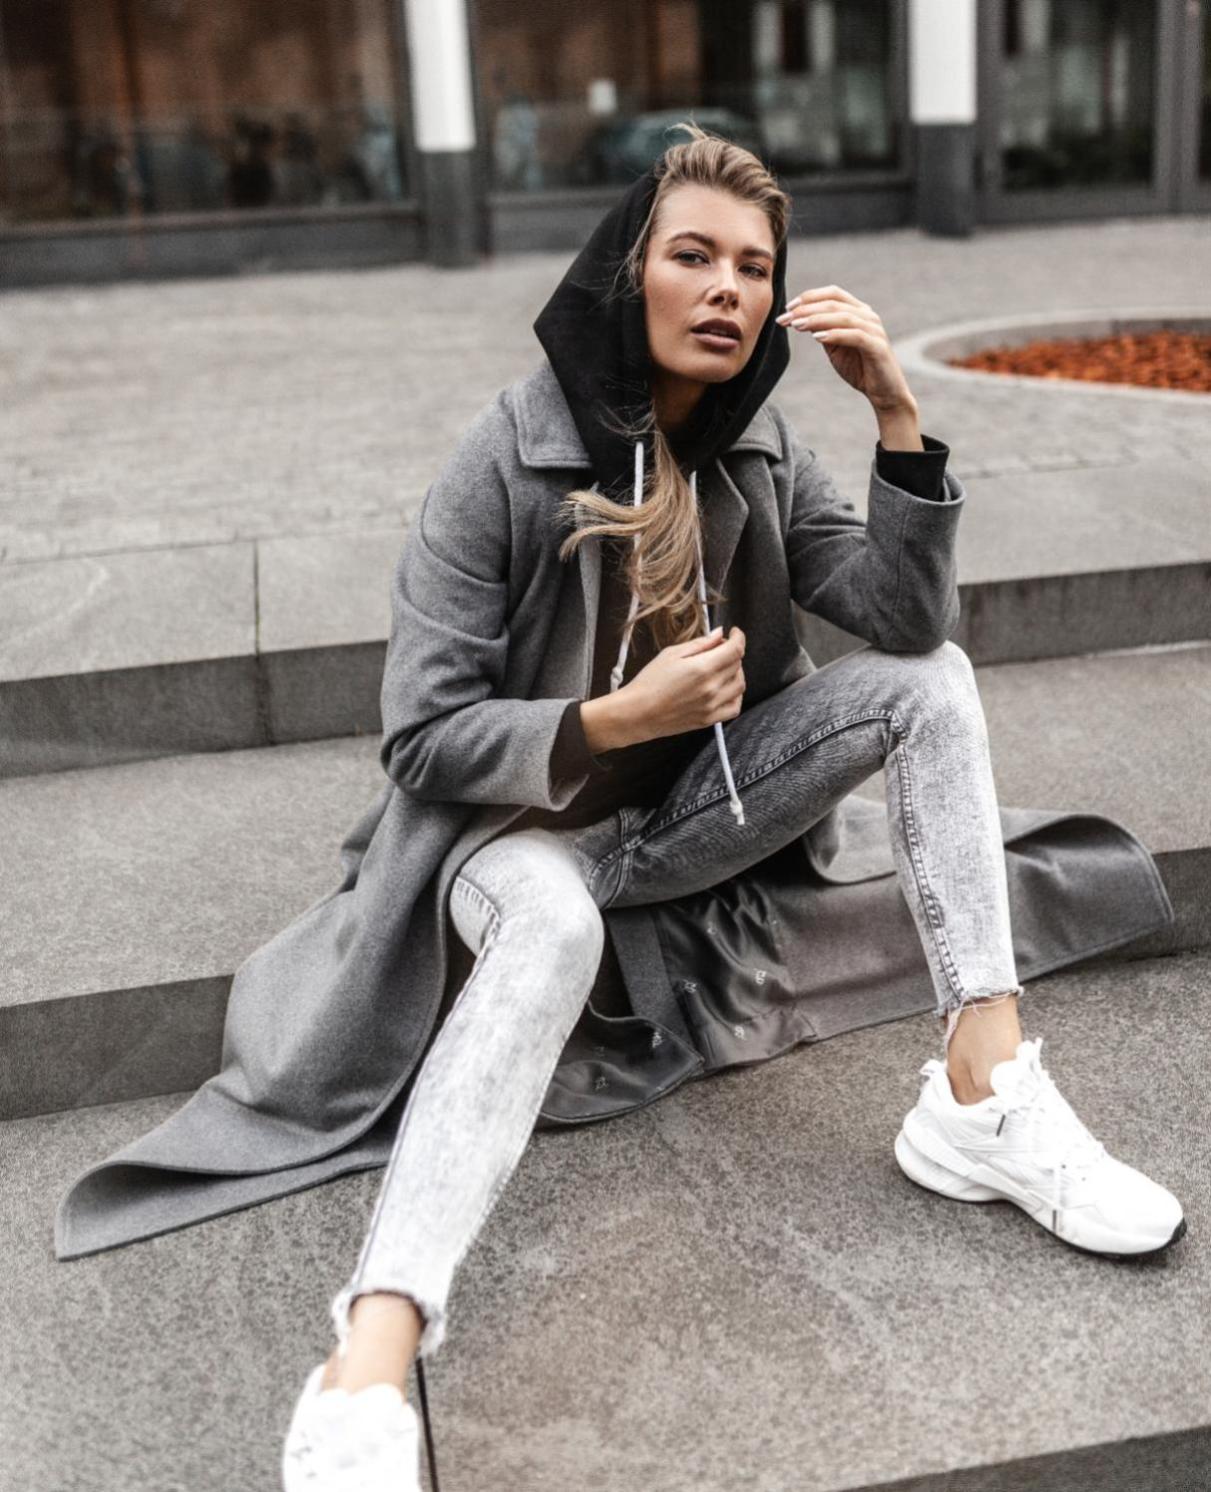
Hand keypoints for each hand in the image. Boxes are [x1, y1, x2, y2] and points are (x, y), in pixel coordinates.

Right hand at [624, 626, 746, 741]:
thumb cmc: (649, 682)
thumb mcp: (671, 654)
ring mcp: (712, 706)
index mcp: (703, 668)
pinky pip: (734, 707)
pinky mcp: (709, 719)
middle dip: (732, 652)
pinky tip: (725, 689)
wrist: (637, 713)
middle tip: (718, 649)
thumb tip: (719, 634)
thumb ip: (700, 643)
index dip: (738, 637)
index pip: (735, 649)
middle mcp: (712, 688)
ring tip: (721, 668)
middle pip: (738, 664)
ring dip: (735, 672)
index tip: (734, 633)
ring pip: (740, 685)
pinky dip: (735, 695)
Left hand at [776, 283, 916, 413]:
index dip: (809, 297)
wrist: (883, 392)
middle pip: (834, 303)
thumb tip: (799, 318)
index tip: (788, 308)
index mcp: (858, 312)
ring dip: (817, 319)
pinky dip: (835, 334)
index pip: (833, 294)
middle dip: (807, 309)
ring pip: (843, 317)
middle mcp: (868, 316)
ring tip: (797, 325)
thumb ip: (822, 331)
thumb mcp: (835, 347)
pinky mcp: (877, 346)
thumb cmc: (859, 368)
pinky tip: (817, 338)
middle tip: (786, 318)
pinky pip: (855, 335)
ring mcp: (874, 329)